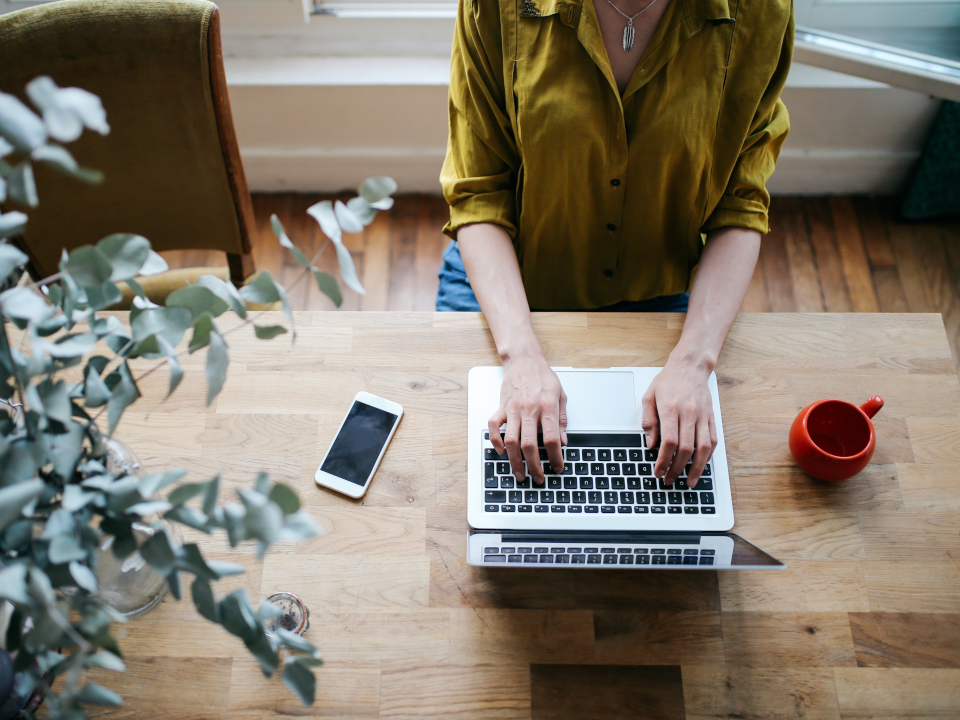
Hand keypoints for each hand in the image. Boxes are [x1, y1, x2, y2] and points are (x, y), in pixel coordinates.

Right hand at [488, 352, 567, 485]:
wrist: (524, 360)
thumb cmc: (543, 377)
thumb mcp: (561, 396)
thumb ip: (561, 420)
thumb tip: (563, 442)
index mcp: (547, 407)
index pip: (551, 439)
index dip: (555, 457)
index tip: (558, 467)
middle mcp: (529, 409)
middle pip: (529, 445)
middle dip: (534, 466)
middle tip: (538, 478)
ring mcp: (513, 409)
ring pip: (511, 441)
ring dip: (515, 461)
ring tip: (520, 474)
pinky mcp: (501, 407)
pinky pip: (494, 426)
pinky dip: (496, 441)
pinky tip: (501, 451)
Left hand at [641, 353, 717, 487]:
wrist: (690, 365)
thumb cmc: (668, 380)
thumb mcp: (649, 396)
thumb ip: (648, 421)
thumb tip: (650, 444)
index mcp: (671, 409)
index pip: (669, 442)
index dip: (663, 461)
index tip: (658, 471)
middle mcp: (689, 413)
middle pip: (686, 449)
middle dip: (677, 468)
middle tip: (669, 479)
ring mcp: (703, 416)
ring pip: (703, 448)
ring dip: (696, 468)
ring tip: (690, 481)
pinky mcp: (711, 417)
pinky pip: (713, 441)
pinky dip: (707, 456)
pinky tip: (701, 465)